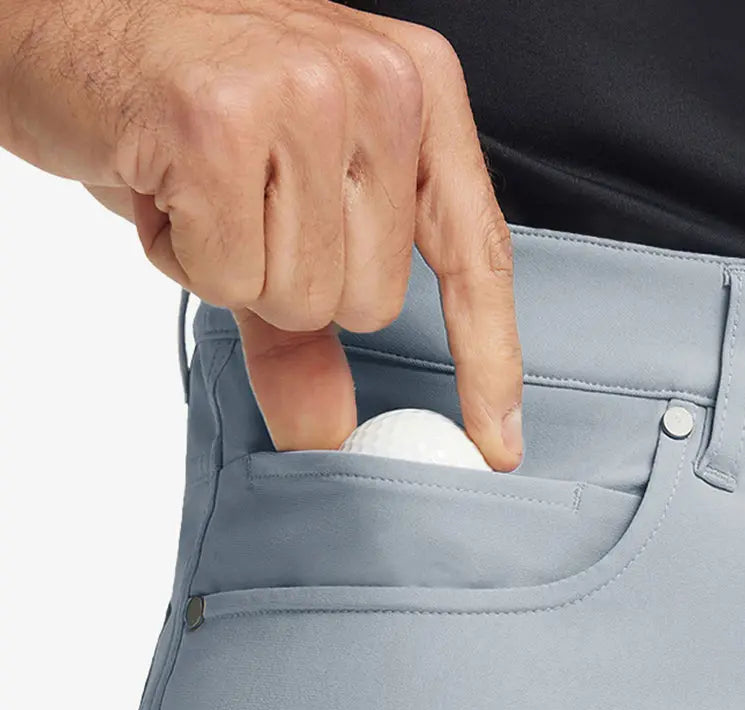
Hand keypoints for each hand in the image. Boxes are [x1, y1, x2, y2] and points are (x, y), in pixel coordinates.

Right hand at [0, 0, 522, 466]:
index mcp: (417, 89)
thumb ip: (311, 330)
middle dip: (289, 283)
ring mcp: (305, 96)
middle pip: (371, 302)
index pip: (475, 253)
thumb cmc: (182, 97)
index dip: (488, 360)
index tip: (497, 444)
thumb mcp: (276, 205)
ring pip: (303, 298)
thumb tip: (330, 437)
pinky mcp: (223, 123)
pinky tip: (165, 181)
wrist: (61, 18)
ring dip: (233, 268)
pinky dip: (183, 254)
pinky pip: (230, 277)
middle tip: (241, 204)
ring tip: (200, 184)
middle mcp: (378, 83)